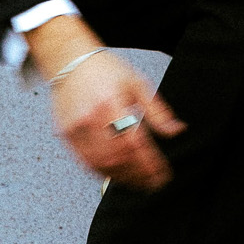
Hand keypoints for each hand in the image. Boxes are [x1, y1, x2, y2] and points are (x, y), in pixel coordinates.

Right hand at [29, 18, 180, 191]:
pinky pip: (86, 162)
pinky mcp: (66, 135)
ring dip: (122, 178)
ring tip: (139, 182)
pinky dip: (103, 172)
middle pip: (117, 157)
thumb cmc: (105, 70)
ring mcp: (76, 128)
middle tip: (153, 183)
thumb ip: (157, 111)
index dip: (149, 163)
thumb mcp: (137, 84)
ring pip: (101, 164)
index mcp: (111, 103)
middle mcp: (91, 118)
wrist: (69, 61)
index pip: (134, 142)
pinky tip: (117, 174)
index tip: (162, 175)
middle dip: (138, 175)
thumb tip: (176, 131)